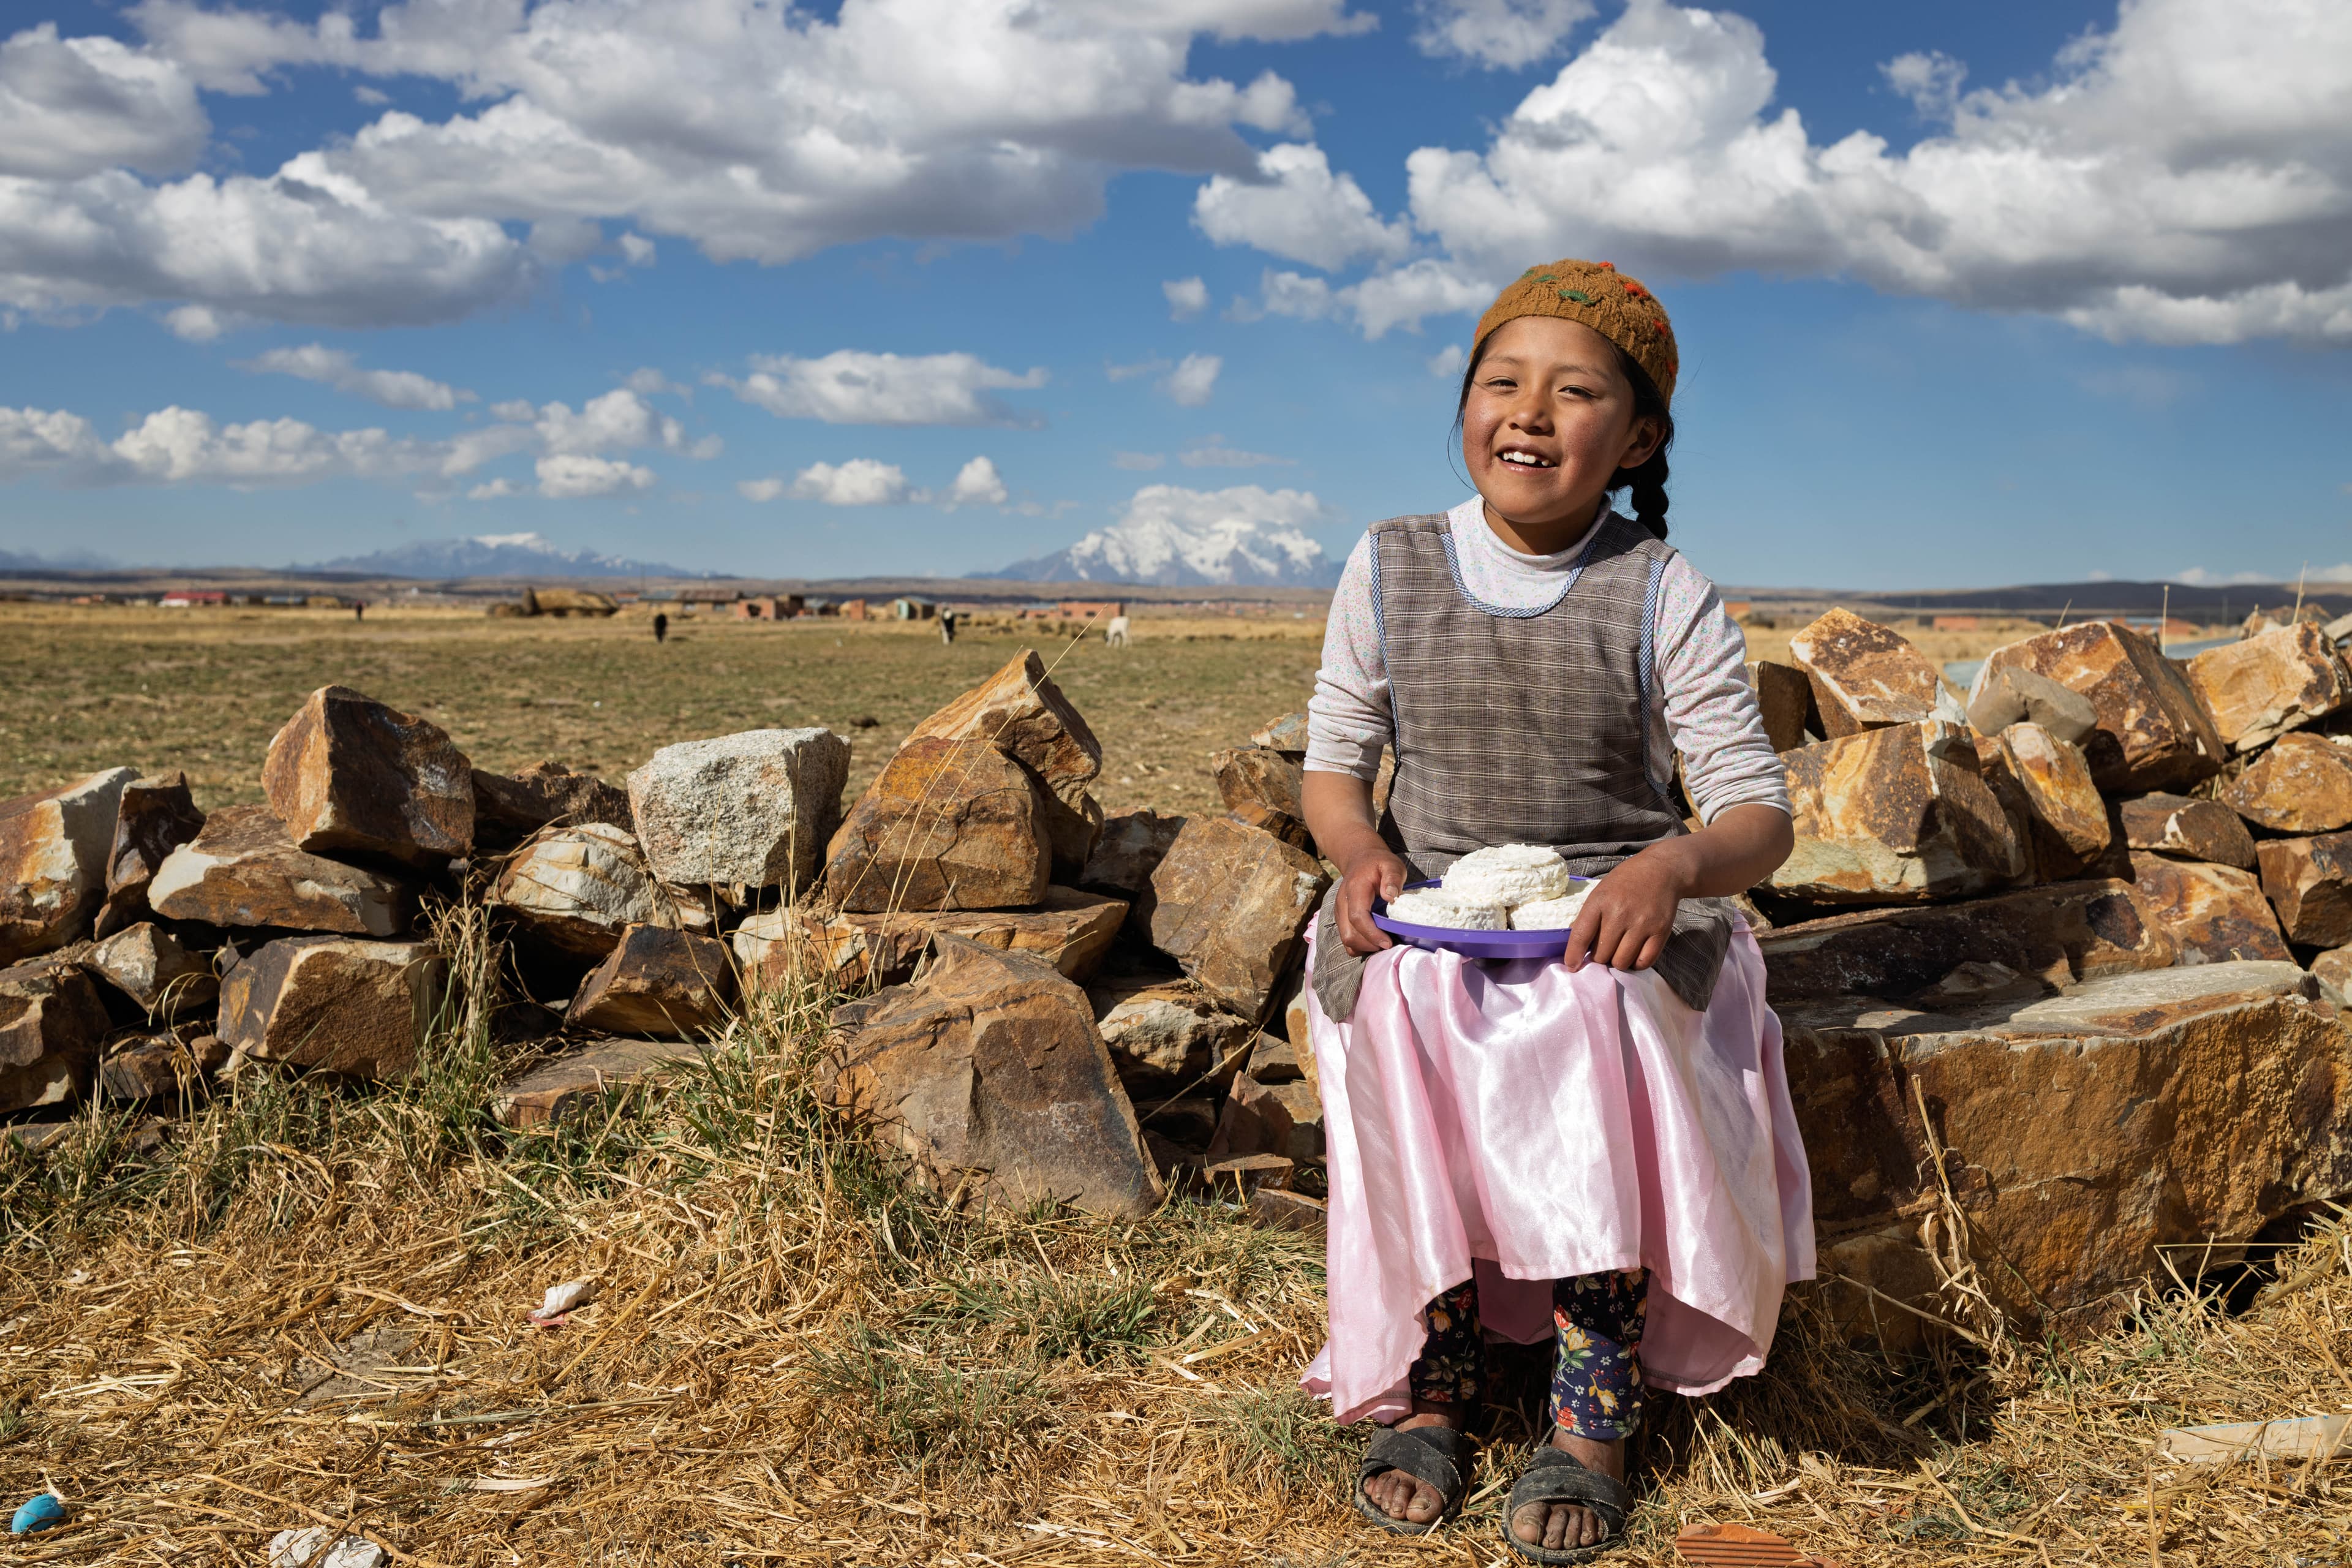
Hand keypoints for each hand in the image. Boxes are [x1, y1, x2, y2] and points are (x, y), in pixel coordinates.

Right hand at [1334, 847, 1408, 955]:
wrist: (1359, 859)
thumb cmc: (1377, 863)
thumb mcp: (1391, 864)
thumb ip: (1392, 878)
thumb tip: (1390, 896)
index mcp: (1355, 890)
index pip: (1358, 917)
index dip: (1372, 934)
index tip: (1388, 942)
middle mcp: (1342, 903)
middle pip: (1349, 934)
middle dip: (1369, 945)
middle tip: (1389, 943)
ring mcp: (1339, 913)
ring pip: (1346, 940)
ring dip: (1365, 947)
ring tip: (1383, 942)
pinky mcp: (1341, 919)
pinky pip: (1347, 940)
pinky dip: (1360, 945)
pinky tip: (1375, 940)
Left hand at [1562, 846, 1688, 972]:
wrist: (1661, 870)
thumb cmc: (1626, 882)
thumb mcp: (1601, 892)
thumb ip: (1589, 917)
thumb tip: (1577, 947)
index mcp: (1600, 901)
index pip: (1581, 935)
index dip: (1573, 955)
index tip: (1572, 966)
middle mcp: (1619, 913)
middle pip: (1601, 954)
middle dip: (1599, 956)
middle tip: (1604, 948)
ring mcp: (1641, 924)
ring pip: (1621, 962)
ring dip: (1617, 961)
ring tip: (1619, 950)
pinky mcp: (1660, 931)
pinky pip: (1644, 962)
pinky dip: (1636, 964)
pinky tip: (1634, 955)